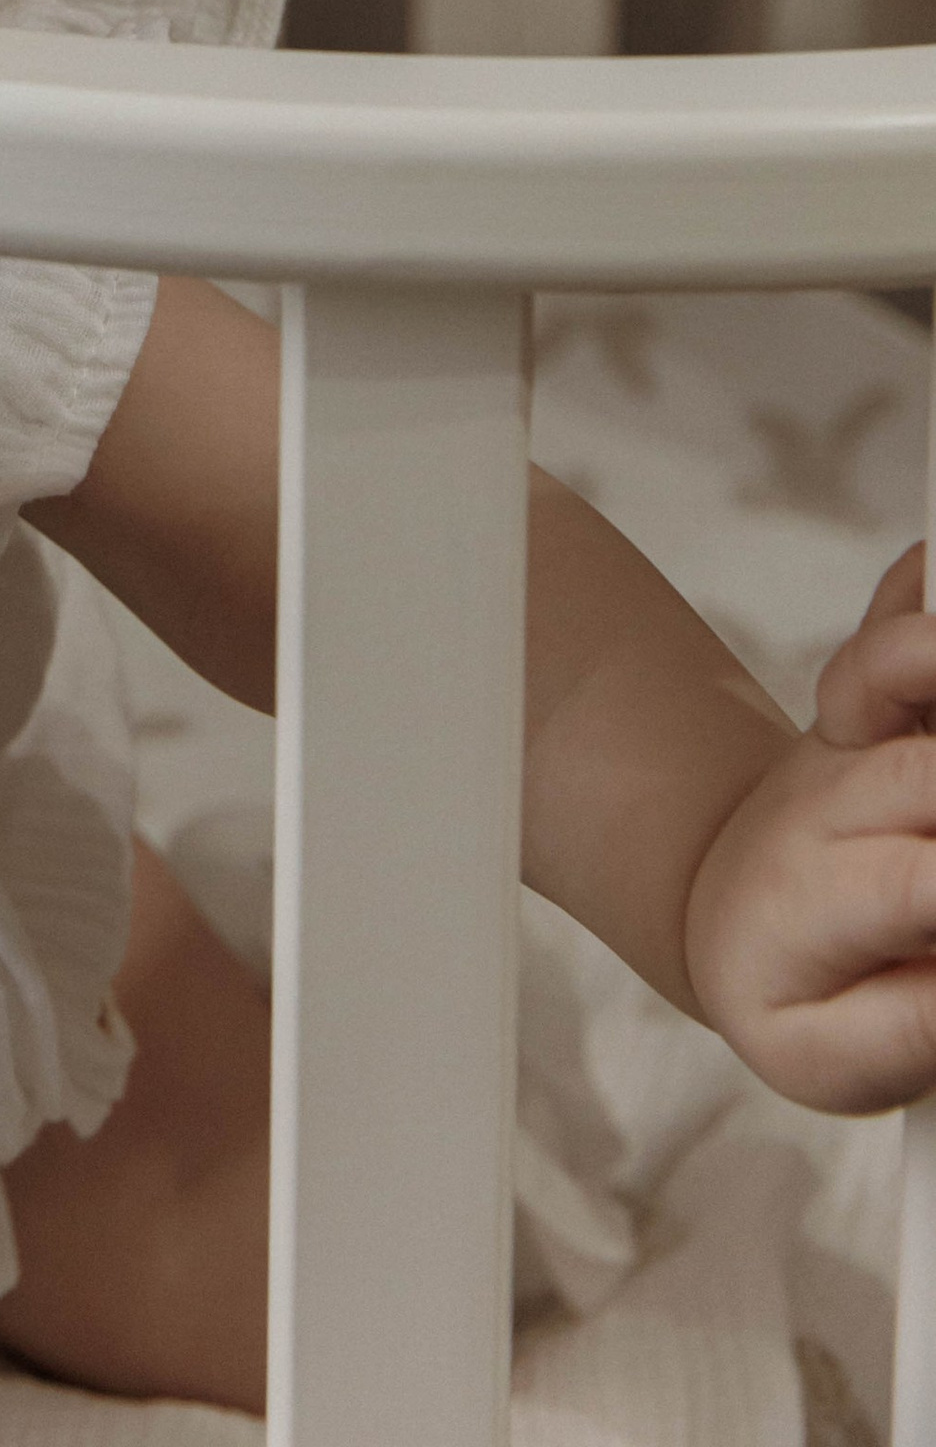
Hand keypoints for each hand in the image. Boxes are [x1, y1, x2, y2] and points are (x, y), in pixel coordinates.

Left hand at [682, 544, 935, 1113]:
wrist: (724, 904)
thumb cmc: (792, 991)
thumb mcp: (821, 1054)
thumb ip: (901, 1032)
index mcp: (818, 897)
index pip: (917, 886)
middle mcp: (831, 799)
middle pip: (921, 775)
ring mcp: (849, 735)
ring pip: (890, 671)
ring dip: (931, 657)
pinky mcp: (867, 694)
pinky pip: (889, 617)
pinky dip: (922, 585)